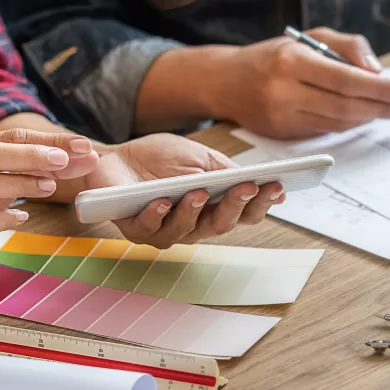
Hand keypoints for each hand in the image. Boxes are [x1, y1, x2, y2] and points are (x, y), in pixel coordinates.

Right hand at [0, 129, 99, 272]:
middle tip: (64, 161)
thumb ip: (37, 168)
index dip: (50, 141)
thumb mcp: (0, 178)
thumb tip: (85, 160)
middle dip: (30, 155)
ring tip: (49, 187)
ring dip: (17, 184)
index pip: (14, 138)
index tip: (85, 146)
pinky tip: (22, 219)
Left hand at [82, 134, 284, 247]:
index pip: (244, 213)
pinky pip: (150, 227)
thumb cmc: (157, 160)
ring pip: (187, 230)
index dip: (262, 203)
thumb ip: (226, 172)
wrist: (113, 158)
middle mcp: (193, 226)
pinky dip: (157, 215)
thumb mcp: (199, 158)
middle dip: (236, 205)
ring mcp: (165, 231)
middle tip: (249, 187)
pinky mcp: (136, 230)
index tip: (276, 186)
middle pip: (221, 224)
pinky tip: (162, 200)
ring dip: (195, 211)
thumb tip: (264, 180)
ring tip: (200, 192)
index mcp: (213, 209)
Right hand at [210, 27, 389, 138]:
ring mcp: (282, 117)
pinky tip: (361, 116)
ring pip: (337, 123)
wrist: (225, 82)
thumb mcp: (308, 39)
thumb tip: (378, 71)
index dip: (379, 89)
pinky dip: (347, 124)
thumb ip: (347, 47)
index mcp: (292, 62)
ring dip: (367, 118)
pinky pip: (324, 131)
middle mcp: (285, 92)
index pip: (346, 80)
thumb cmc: (274, 56)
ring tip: (388, 111)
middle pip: (345, 106)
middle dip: (381, 108)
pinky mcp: (282, 135)